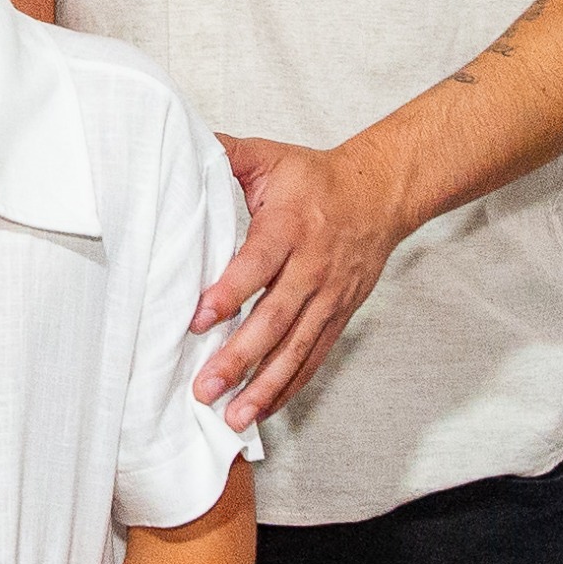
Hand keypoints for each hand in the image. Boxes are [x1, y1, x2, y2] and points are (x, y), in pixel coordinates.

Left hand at [193, 134, 411, 431]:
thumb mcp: (270, 156)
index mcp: (290, 227)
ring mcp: (329, 297)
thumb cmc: (315, 178)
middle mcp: (312, 268)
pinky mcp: (338, 316)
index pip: (258, 265)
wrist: (379, 194)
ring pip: (296, 349)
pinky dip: (289, 387)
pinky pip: (313, 357)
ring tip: (233, 416)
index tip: (198, 320)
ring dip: (264, 386)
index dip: (229, 293)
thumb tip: (182, 147)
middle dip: (240, 357)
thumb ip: (227, 154)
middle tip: (206, 387)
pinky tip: (262, 409)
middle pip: (275, 319)